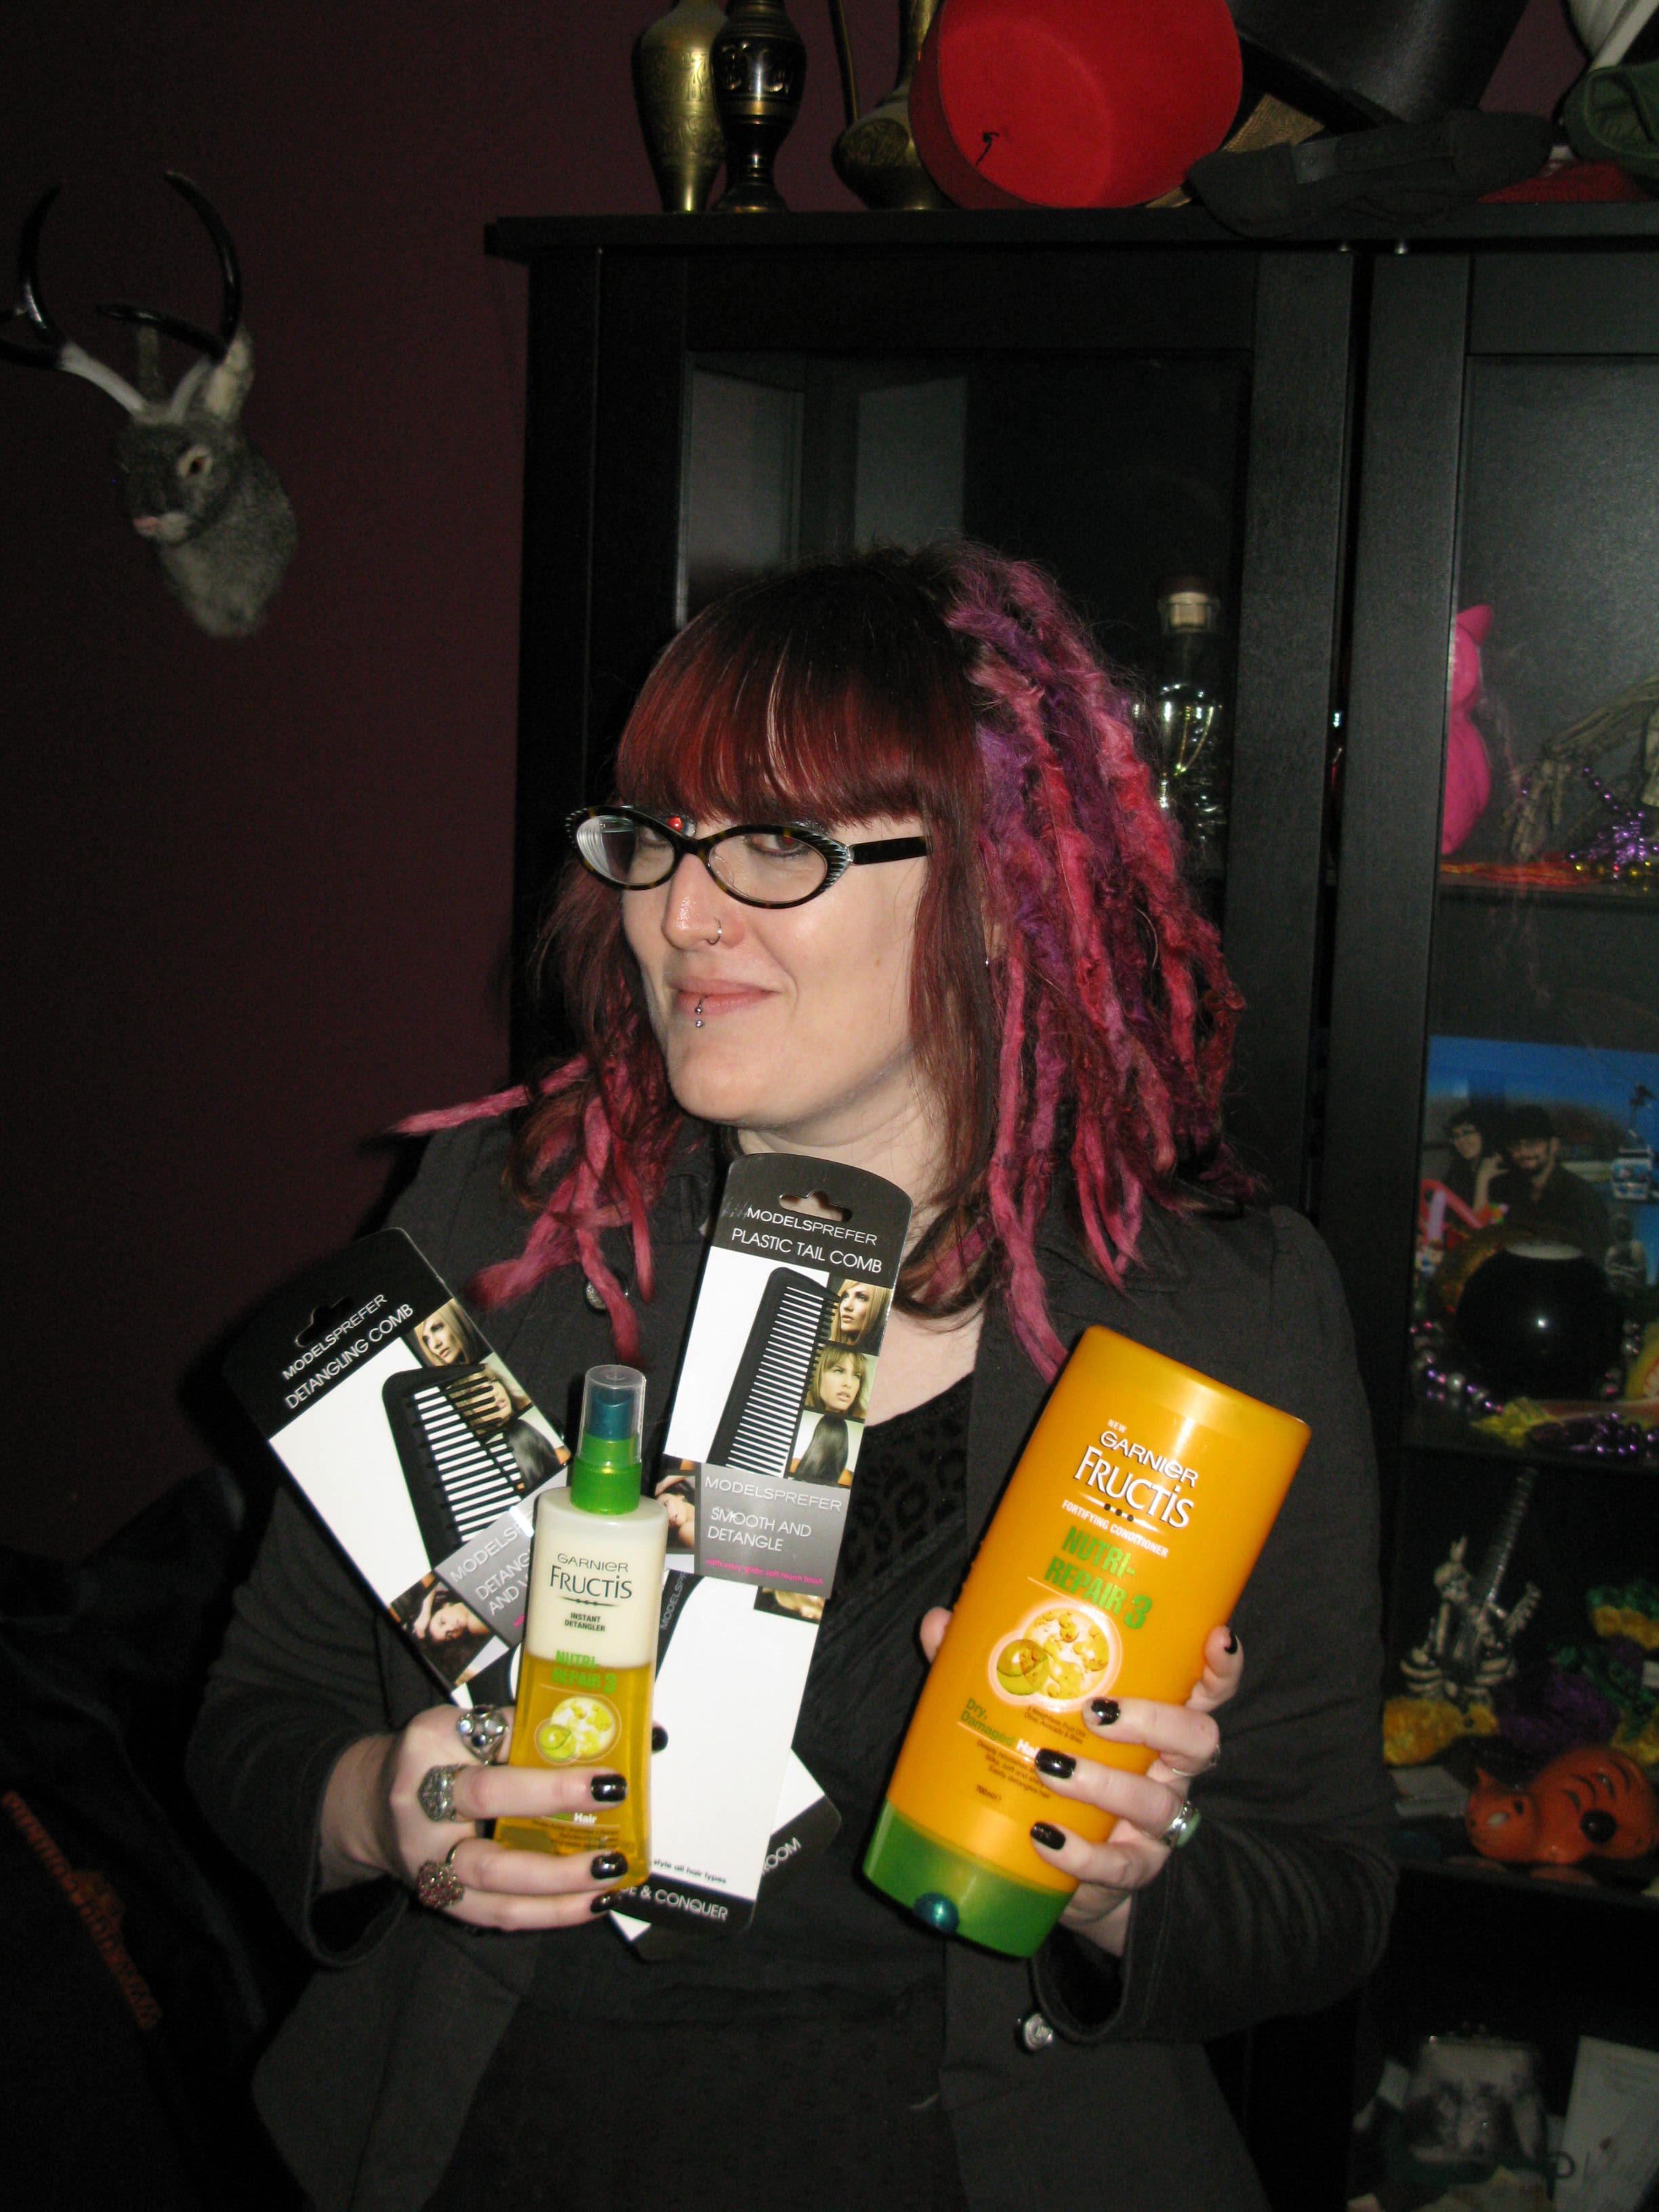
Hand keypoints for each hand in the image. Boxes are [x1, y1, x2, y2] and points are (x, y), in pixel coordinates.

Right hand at [320, 1703, 630, 1930]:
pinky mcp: (441, 1900)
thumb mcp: (466, 1725)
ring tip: (612, 1870)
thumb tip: (599, 1735)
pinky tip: (592, 1902)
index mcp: (430, 1746)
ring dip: (561, 1878)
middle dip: (555, 1803)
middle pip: (489, 1803)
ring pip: (495, 1877)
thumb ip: (523, 1729)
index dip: (549, 1762)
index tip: (606, 1774)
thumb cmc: (437, 1757)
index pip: (494, 1744)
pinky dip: (549, 1912)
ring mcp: (427, 1861)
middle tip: (614, 1802)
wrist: (372, 1806)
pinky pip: (497, 1914)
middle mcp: (421, 1804)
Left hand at [918, 1611, 1242, 1957]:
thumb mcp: (1028, 1717)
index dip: (1222, 1667)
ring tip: (1051, 1768)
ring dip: (1104, 1783)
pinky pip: (1118, 1865)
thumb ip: (989, 1667)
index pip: (1206, 1689)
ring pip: (1156, 1802)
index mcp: (1156, 1721)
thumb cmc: (1054, 1772)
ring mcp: (1154, 1825)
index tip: (1216, 1637)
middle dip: (1155, 1720)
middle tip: (1098, 1711)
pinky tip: (1046, 1838)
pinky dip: (1081, 1852)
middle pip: (1199, 1740)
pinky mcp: (1129, 1872)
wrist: (1064, 1873)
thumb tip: (939, 1621)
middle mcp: (1168, 1770)